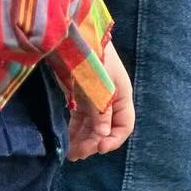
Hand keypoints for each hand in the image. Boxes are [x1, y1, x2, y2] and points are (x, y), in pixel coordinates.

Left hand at [67, 46, 133, 160]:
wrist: (76, 36)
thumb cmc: (93, 59)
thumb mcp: (99, 87)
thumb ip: (101, 112)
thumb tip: (103, 136)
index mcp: (122, 97)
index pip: (124, 126)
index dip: (113, 140)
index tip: (99, 148)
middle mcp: (110, 101)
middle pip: (105, 129)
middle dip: (92, 143)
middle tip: (77, 154)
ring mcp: (95, 99)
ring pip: (91, 126)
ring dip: (82, 140)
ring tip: (70, 154)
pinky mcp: (80, 97)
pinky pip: (80, 119)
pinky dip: (74, 130)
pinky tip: (67, 140)